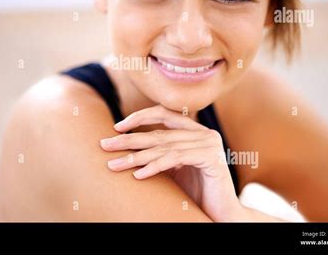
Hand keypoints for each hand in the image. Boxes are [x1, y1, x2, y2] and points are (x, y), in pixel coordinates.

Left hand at [100, 104, 244, 220]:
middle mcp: (203, 133)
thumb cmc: (196, 192)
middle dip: (128, 140)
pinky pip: (176, 159)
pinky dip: (154, 166)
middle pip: (159, 133)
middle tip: (105, 145)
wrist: (222, 214)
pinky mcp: (211, 158)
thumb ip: (158, 153)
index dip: (138, 117)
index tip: (116, 127)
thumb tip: (124, 145)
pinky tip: (138, 175)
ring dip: (135, 157)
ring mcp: (209, 144)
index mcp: (194, 130)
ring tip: (114, 164)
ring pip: (164, 147)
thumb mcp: (173, 168)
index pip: (163, 113)